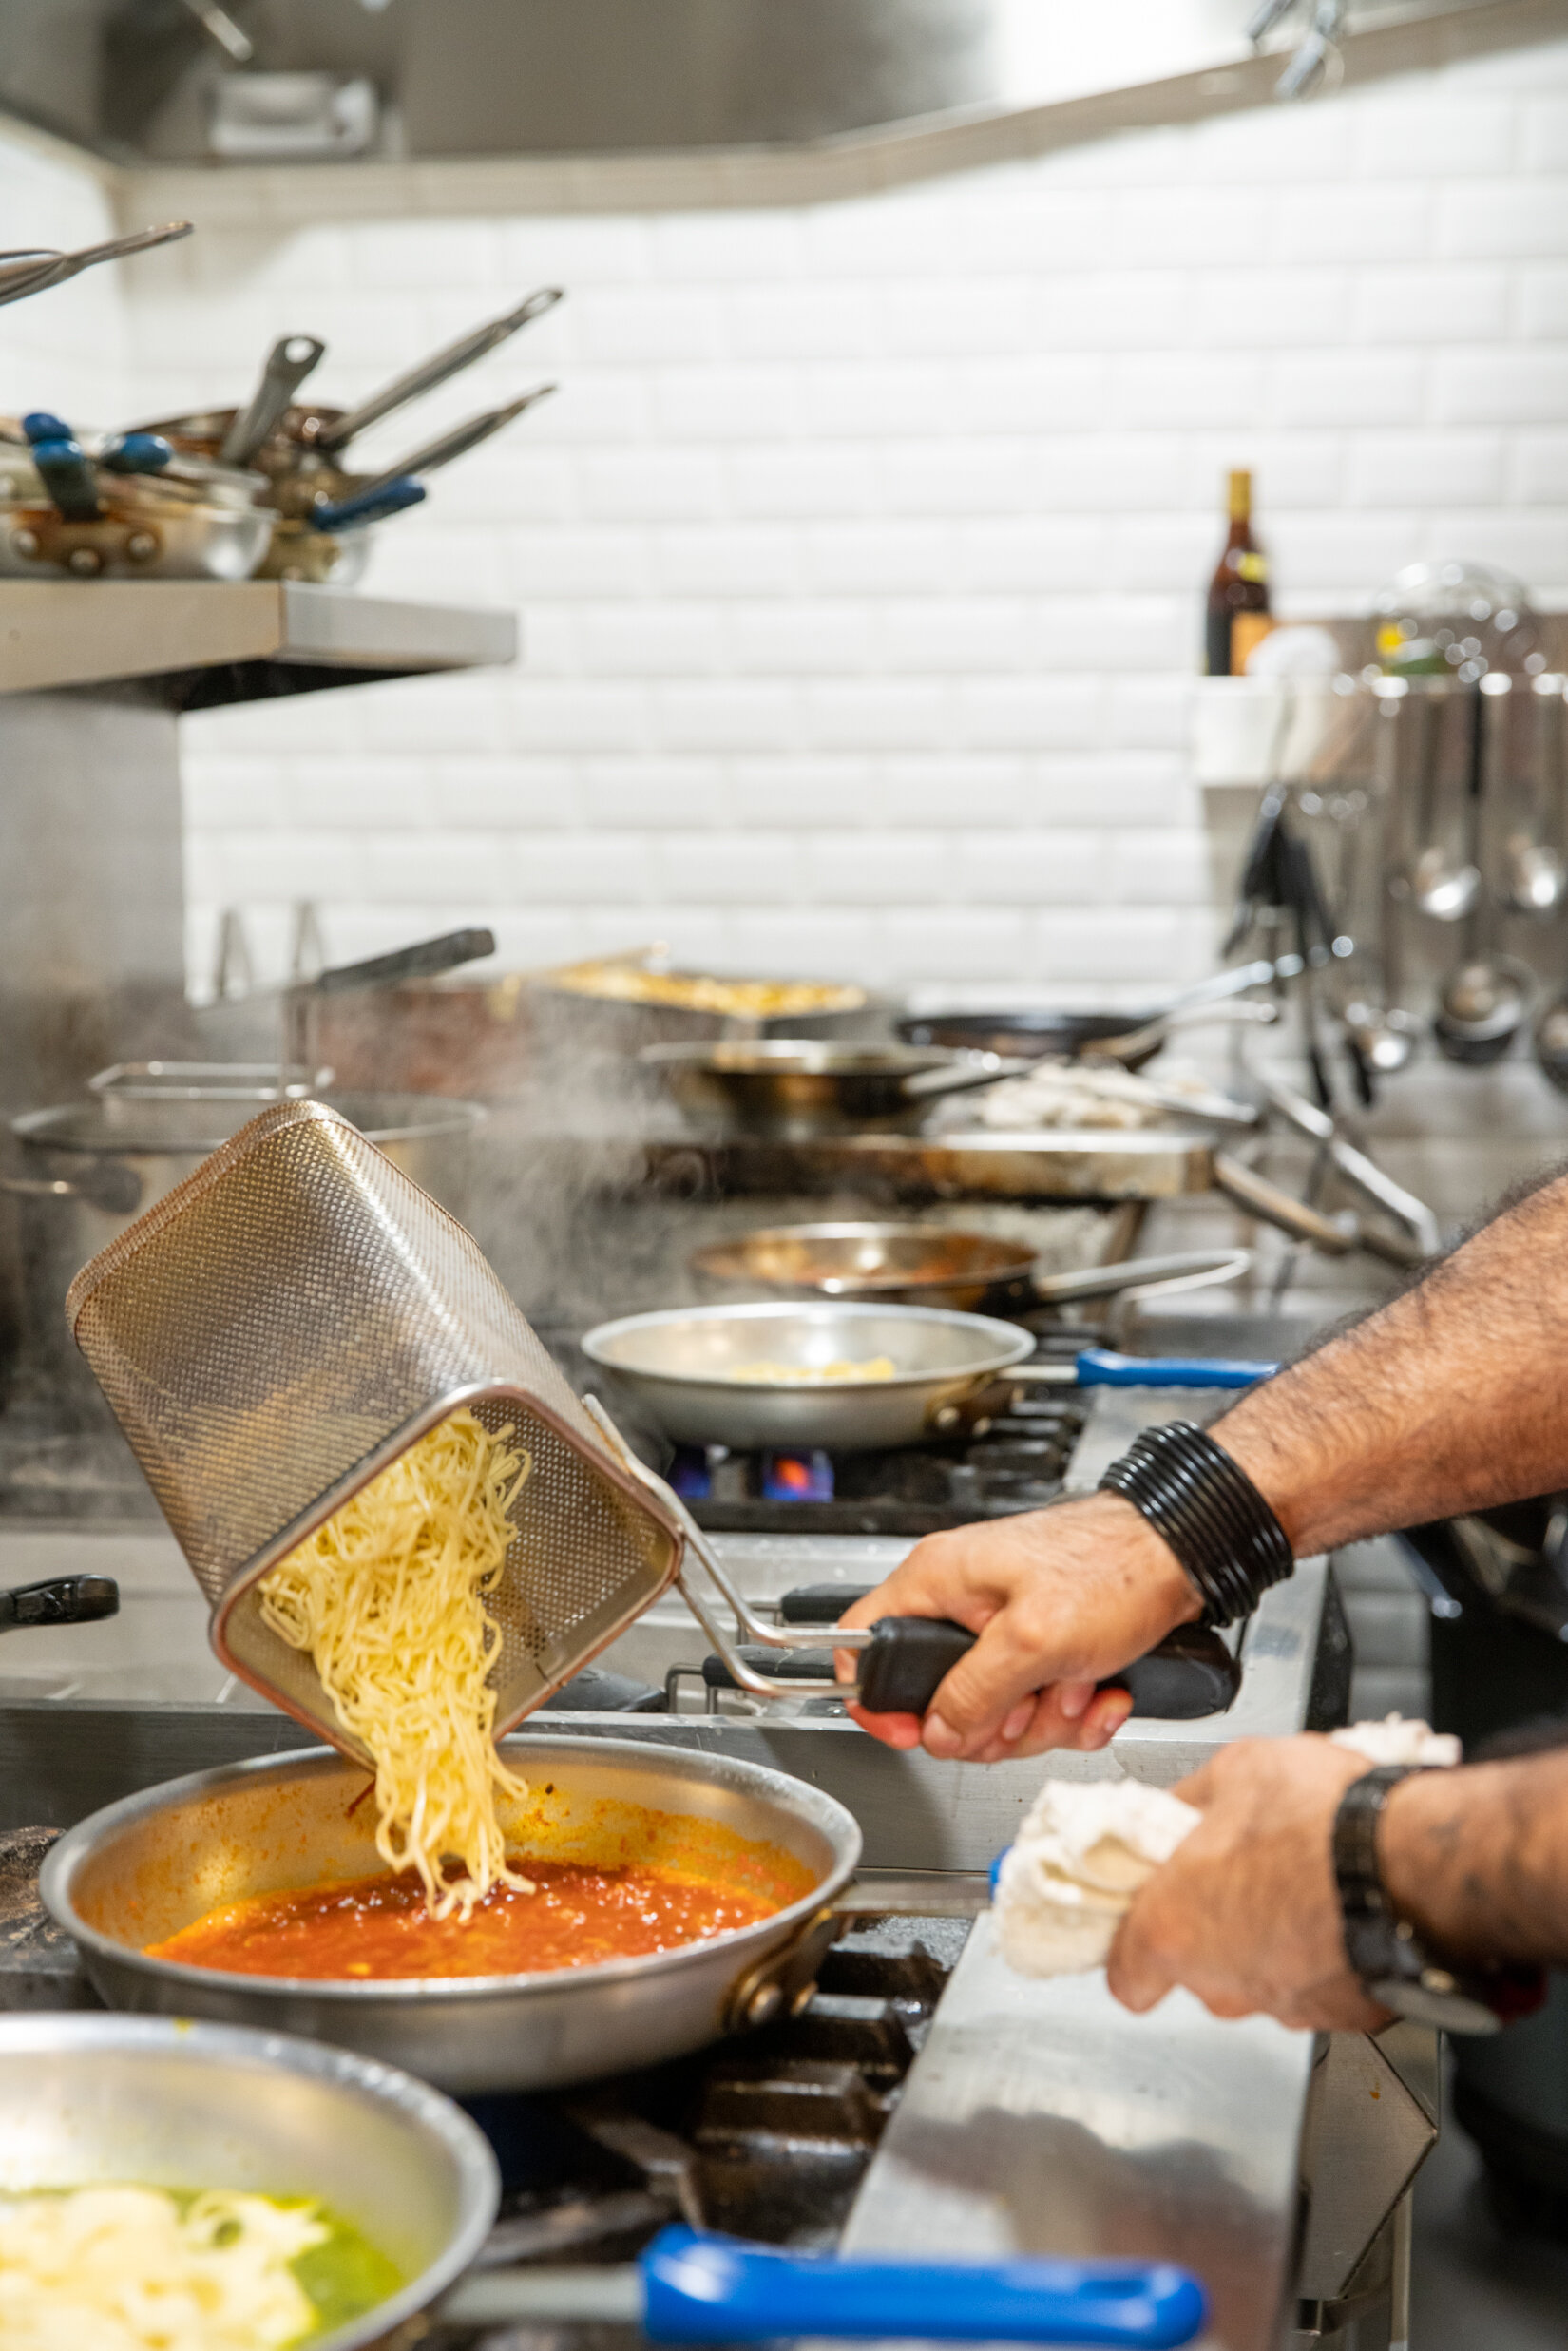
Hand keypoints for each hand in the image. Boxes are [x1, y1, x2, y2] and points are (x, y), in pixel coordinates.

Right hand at [834, 1493, 1200, 1760]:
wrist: (1184, 1556)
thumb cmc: (1115, 1568)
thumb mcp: (1035, 1640)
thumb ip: (975, 1692)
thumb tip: (938, 1731)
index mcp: (939, 1580)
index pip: (865, 1640)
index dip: (879, 1696)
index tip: (912, 1733)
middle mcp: (964, 1601)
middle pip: (938, 1697)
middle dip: (993, 1721)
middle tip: (1027, 1709)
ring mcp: (1003, 1627)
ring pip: (993, 1711)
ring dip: (1044, 1718)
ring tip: (1078, 1688)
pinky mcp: (1041, 1647)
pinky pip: (1036, 1705)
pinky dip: (1072, 1711)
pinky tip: (1100, 1693)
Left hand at [1108, 1735, 1387, 2029]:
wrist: (1417, 1860)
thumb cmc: (1322, 1818)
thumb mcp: (1233, 1771)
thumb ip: (1189, 1802)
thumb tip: (1177, 1812)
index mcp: (1173, 1926)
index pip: (1124, 1975)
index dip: (1134, 1948)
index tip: (1147, 1917)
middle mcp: (1222, 1982)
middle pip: (1195, 1972)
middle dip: (1211, 1928)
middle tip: (1237, 1875)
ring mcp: (1284, 2004)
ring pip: (1256, 1980)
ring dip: (1267, 1940)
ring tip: (1296, 1882)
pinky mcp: (1342, 2014)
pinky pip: (1316, 1986)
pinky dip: (1320, 1955)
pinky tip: (1336, 1908)